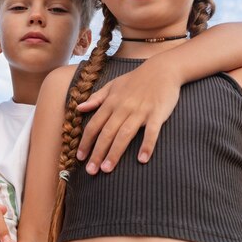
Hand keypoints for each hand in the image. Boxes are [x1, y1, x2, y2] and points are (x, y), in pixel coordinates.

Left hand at [76, 59, 181, 173]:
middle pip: (107, 133)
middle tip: (90, 171)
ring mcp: (140, 111)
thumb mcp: (112, 85)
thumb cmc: (135, 79)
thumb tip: (79, 108)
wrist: (162, 69)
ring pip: (124, 134)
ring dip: (115, 153)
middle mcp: (123, 108)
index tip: (79, 157)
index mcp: (111, 102)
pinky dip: (147, 145)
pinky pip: (151, 132)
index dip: (86, 142)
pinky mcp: (157, 114)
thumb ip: (96, 98)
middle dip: (97, 153)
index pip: (94, 125)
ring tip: (107, 169)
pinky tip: (142, 159)